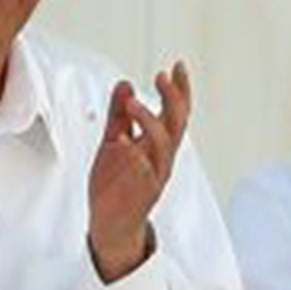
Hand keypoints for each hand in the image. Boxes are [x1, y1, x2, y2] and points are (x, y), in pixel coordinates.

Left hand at [87, 62, 190, 280]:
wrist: (111, 223)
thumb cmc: (115, 183)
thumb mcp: (113, 141)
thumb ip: (119, 115)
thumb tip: (125, 83)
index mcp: (158, 145)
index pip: (175, 112)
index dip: (179, 90)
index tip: (178, 66)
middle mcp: (162, 158)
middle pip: (176, 124)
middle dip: (173, 100)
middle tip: (163, 76)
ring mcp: (155, 175)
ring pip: (163, 145)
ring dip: (150, 122)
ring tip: (133, 104)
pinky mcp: (142, 192)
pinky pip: (144, 173)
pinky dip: (137, 157)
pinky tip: (125, 142)